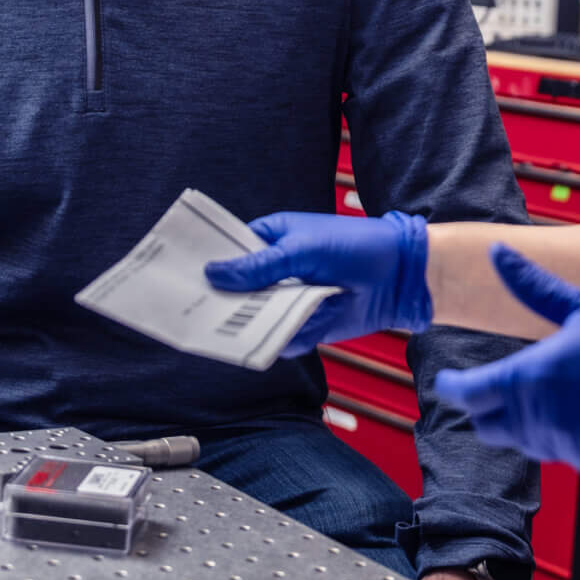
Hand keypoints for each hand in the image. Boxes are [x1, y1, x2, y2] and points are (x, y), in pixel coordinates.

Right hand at [203, 209, 431, 357]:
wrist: (399, 276)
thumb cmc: (352, 246)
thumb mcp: (300, 249)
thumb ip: (258, 266)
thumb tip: (213, 274)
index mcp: (269, 241)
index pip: (228, 253)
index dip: (207, 265)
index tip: (180, 277)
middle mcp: (275, 272)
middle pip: (236, 290)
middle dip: (221, 300)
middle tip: (194, 311)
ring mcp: (289, 300)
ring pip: (255, 318)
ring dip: (249, 323)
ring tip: (230, 330)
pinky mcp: (305, 326)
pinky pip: (281, 338)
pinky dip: (282, 339)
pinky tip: (283, 334)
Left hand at [432, 244, 579, 486]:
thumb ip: (534, 288)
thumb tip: (497, 254)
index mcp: (535, 376)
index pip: (474, 394)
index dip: (456, 389)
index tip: (449, 383)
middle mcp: (548, 419)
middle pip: (495, 427)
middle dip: (491, 410)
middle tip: (498, 391)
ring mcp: (576, 449)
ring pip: (534, 444)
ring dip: (535, 425)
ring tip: (561, 395)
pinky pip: (575, 458)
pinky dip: (578, 440)